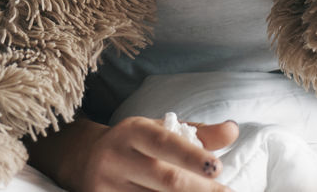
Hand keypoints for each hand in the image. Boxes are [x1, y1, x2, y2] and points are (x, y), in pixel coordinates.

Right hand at [67, 115, 238, 191]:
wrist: (83, 160)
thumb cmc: (136, 145)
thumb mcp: (161, 131)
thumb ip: (198, 133)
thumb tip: (233, 131)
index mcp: (134, 132)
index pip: (165, 143)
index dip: (191, 156)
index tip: (218, 167)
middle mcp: (117, 158)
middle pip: (165, 179)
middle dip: (200, 190)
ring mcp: (108, 186)